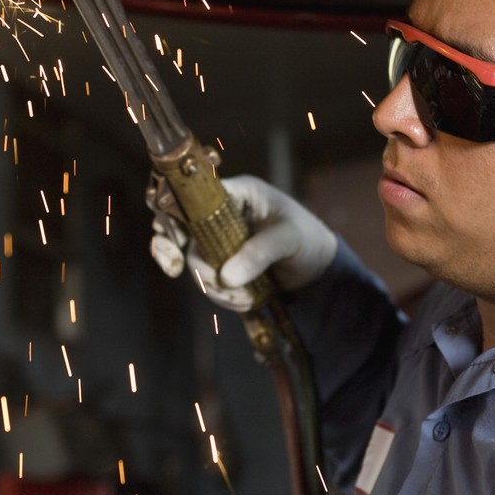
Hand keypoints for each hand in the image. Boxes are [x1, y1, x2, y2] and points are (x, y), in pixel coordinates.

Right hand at [150, 175, 337, 311]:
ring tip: (242, 298)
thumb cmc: (308, 240)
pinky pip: (208, 279)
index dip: (174, 214)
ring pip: (195, 261)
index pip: (194, 196)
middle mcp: (222, 213)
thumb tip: (227, 276)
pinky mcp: (224, 263)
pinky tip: (243, 302)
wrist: (319, 268)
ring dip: (213, 285)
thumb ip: (260, 253)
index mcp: (237, 193)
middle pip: (182, 230)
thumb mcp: (289, 239)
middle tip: (185, 274)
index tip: (175, 242)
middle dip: (186, 258)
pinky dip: (220, 295)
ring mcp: (220, 240)